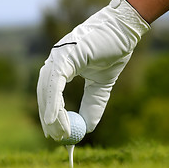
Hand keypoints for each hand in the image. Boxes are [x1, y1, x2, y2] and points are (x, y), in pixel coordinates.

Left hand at [37, 0, 149, 140]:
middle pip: (44, 93)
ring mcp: (58, 56)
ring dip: (51, 115)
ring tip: (58, 134)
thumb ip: (92, 104)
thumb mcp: (101, 85)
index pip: (49, 92)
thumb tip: (87, 128)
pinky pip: (55, 84)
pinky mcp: (65, 55)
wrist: (124, 30)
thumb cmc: (113, 51)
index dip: (50, 113)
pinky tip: (54, 120)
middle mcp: (55, 59)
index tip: (53, 131)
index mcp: (61, 64)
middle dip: (48, 118)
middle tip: (54, 138)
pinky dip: (54, 103)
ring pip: (47, 91)